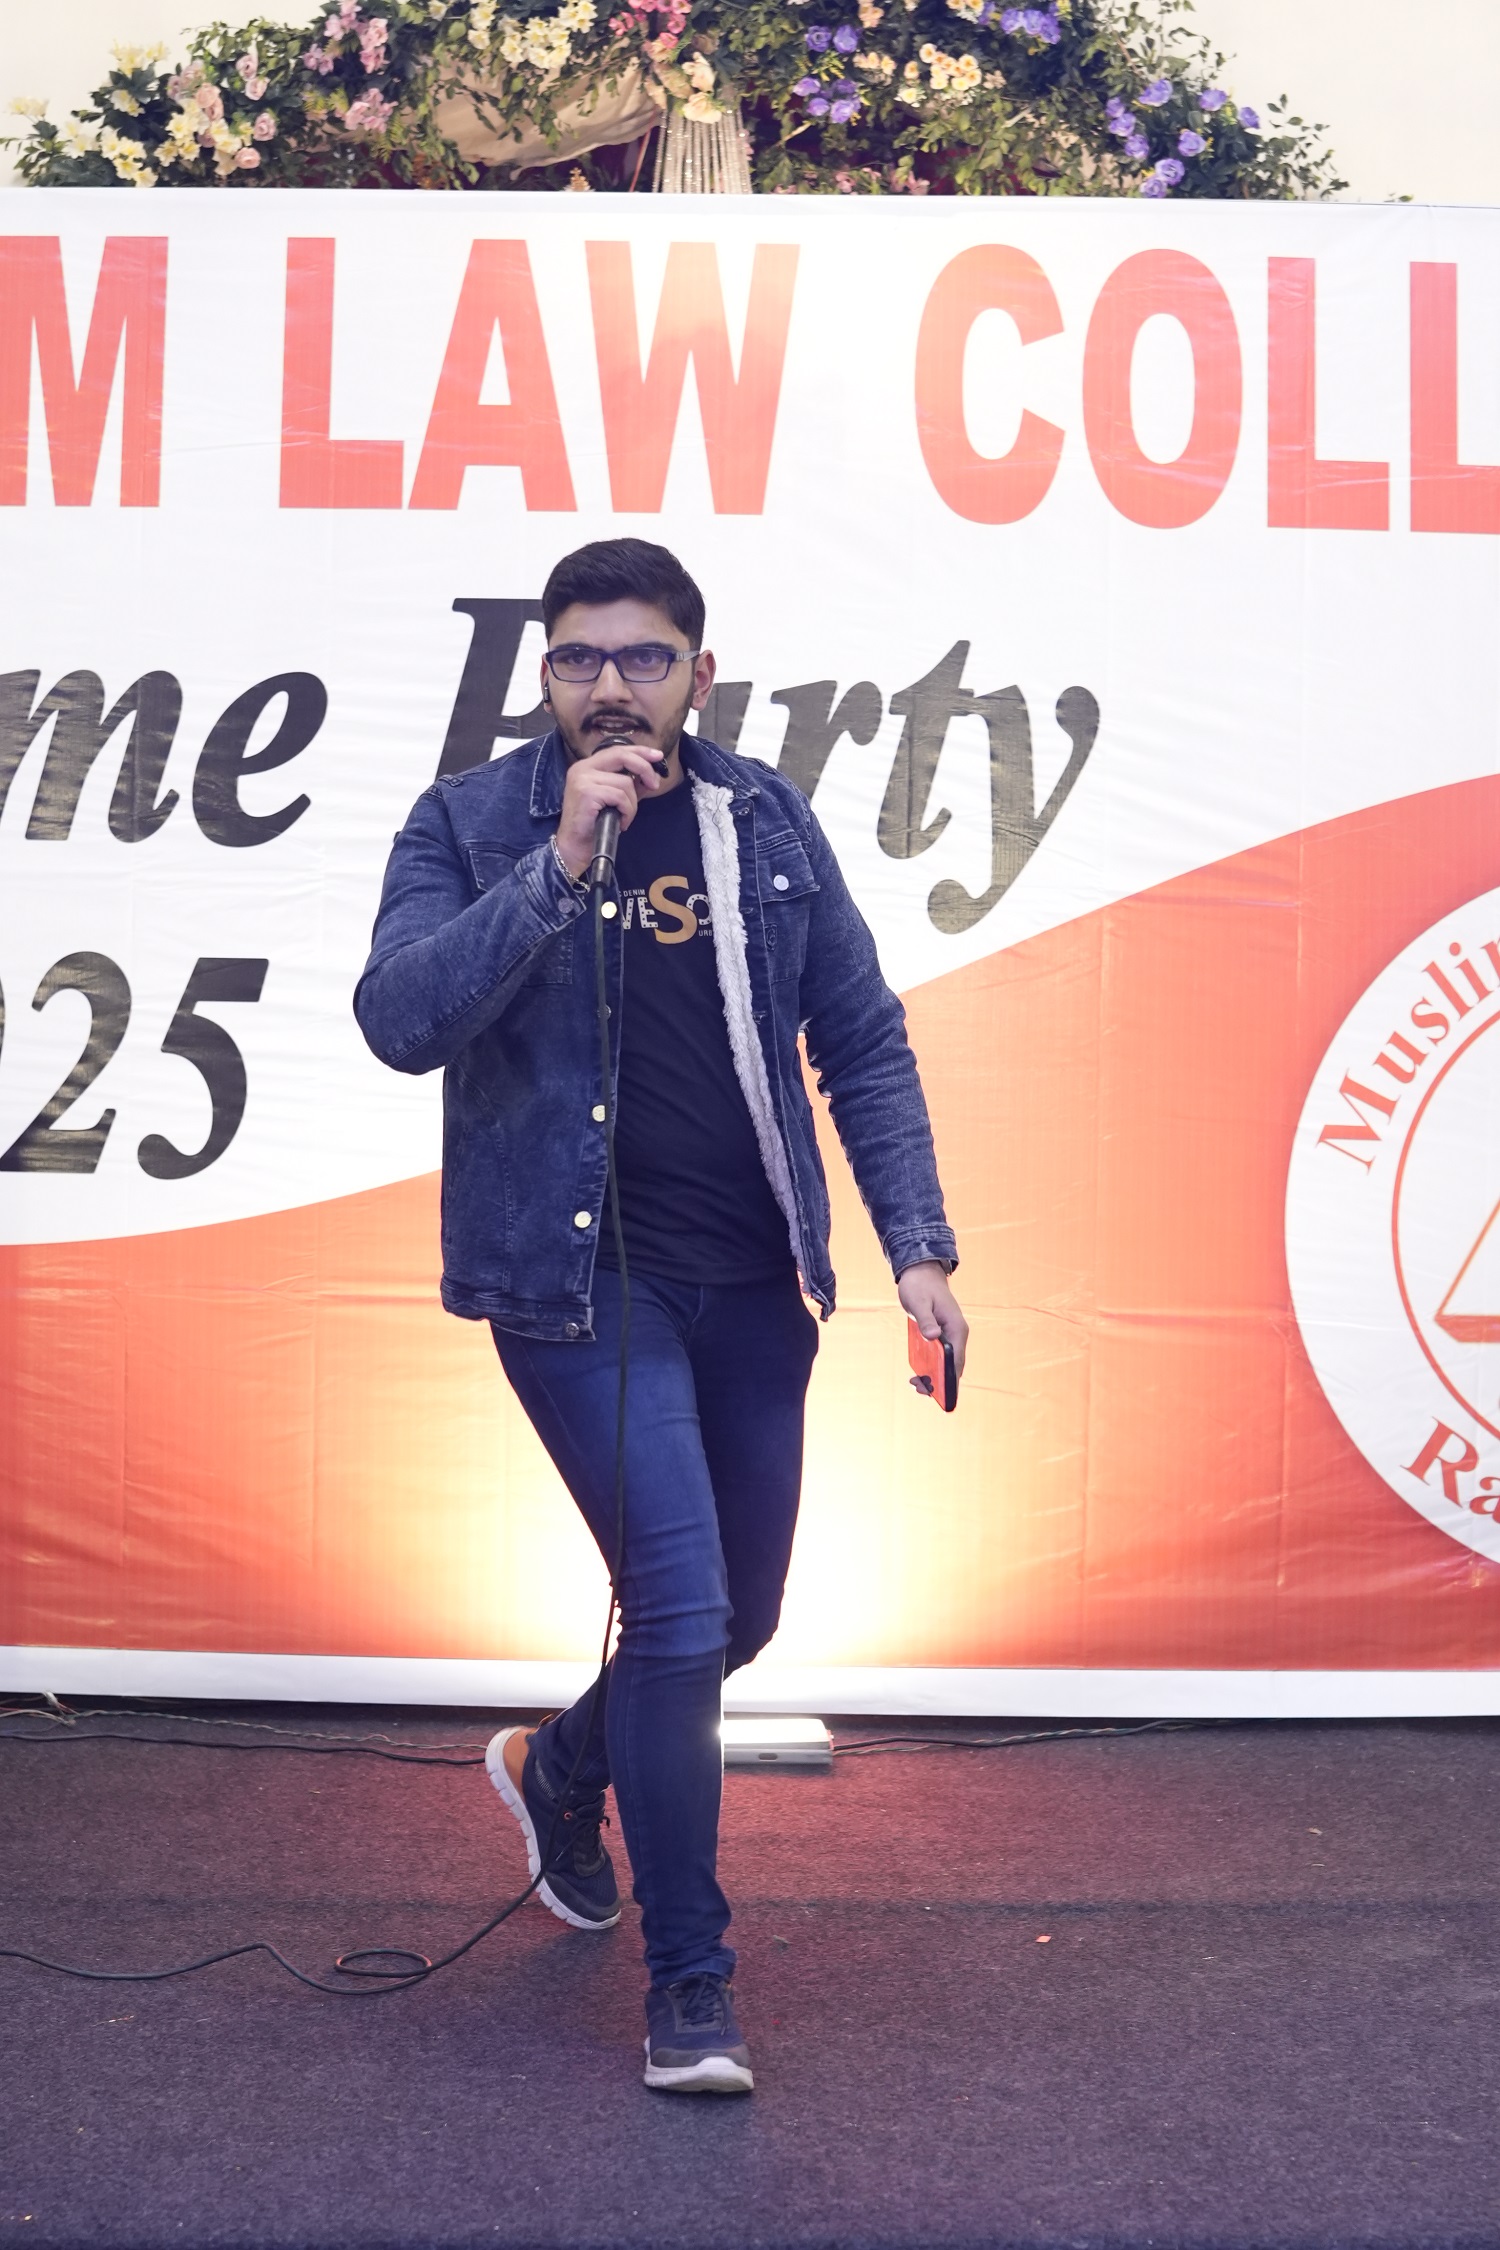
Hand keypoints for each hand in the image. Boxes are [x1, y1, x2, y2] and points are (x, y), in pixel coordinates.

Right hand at [554, 741, 663, 879]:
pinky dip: (626, 811)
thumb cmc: (594, 825)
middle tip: (655, 784)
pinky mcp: (586, 792)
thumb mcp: (615, 800)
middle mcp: (582, 768)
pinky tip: (620, 822)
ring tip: (624, 817)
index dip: (640, 751)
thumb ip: (631, 785)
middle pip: (621, 756)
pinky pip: (620, 796)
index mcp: (587, 766)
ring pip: (625, 782)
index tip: (657, 756)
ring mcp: (583, 779)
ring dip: (632, 804)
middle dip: (644, 768)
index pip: (617, 750)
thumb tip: (652, 776)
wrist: (575, 847)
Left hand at [897, 1260, 967, 1381]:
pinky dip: (932, 1366)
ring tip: (916, 1384)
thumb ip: (925, 1320)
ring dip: (935, 1375)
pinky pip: (941, 1356)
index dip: (950, 1378)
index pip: (957, 1359)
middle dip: (941, 1381)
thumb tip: (933, 1337)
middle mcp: (957, 1334)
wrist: (921, 1272)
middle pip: (954, 1365)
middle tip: (919, 1388)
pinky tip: (918, 1371)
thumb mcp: (919, 1302)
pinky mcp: (942, 1335)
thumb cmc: (920, 1286)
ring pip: (948, 1362)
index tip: (940, 1392)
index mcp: (956, 1328)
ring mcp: (951, 1335)